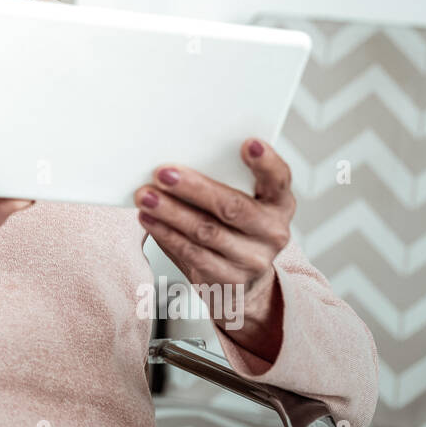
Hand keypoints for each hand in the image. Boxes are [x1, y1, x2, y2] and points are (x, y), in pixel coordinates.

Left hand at [134, 138, 294, 359]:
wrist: (244, 283)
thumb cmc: (236, 227)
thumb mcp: (244, 200)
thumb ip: (223, 180)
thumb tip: (178, 160)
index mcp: (279, 203)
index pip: (278, 179)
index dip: (266, 162)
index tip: (248, 144)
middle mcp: (273, 232)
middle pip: (233, 207)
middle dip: (194, 188)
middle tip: (163, 173)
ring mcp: (253, 259)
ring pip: (207, 232)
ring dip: (171, 212)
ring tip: (146, 196)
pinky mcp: (229, 280)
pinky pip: (192, 253)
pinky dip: (166, 234)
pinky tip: (149, 219)